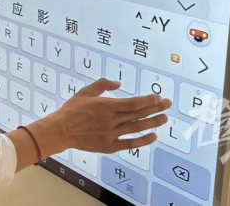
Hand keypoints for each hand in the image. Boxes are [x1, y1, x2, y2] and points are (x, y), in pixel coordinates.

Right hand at [8, 78, 170, 170]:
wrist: (61, 130)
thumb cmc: (73, 109)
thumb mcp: (85, 92)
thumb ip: (102, 85)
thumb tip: (119, 83)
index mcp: (106, 105)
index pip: (132, 103)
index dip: (147, 101)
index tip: (158, 97)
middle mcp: (111, 120)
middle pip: (138, 114)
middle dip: (155, 108)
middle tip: (168, 104)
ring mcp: (111, 134)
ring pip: (136, 128)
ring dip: (152, 123)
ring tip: (164, 119)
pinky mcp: (109, 146)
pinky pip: (129, 143)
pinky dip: (142, 140)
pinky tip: (153, 136)